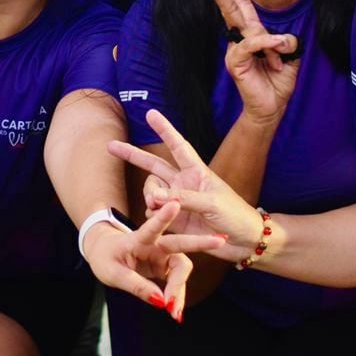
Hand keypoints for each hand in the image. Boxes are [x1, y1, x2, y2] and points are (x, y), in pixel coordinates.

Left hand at [82, 200, 223, 320]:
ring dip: (180, 289)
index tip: (176, 203)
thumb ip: (136, 286)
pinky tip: (175, 311)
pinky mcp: (165, 266)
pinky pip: (176, 282)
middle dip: (200, 242)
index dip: (163, 217)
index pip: (151, 227)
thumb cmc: (106, 258)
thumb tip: (160, 302)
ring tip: (174, 312)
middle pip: (180, 243)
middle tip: (221, 241)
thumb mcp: (113, 274)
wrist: (105, 254)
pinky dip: (176, 297)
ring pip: (181, 269)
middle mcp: (154, 244)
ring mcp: (162, 254)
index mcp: (137, 239)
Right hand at [109, 109, 267, 254]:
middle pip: (153, 165)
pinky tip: (159, 222)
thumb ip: (182, 198)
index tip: (150, 113)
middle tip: (110, 146)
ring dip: (150, 199)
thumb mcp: (211, 203)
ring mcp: (178, 202)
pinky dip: (153, 217)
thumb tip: (153, 196)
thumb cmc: (235, 215)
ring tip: (156, 208)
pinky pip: (154, 214)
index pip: (177, 146)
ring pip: (152, 193)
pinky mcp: (175, 221)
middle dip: (132, 155)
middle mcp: (183, 183)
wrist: (245, 242)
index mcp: (196, 172)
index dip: (164, 129)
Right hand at [203, 0, 300, 126]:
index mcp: (253, 36)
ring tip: (280, 61)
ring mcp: (235, 51)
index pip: (244, 8)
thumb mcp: (290, 57)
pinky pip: (250, 45)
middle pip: (231, 11)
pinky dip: (266, 46)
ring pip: (250, 30)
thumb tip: (281, 37)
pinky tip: (275, 56)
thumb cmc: (278, 82)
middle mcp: (241, 41)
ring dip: (270, 43)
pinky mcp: (235, 63)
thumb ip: (287, 42)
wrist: (272, 107)